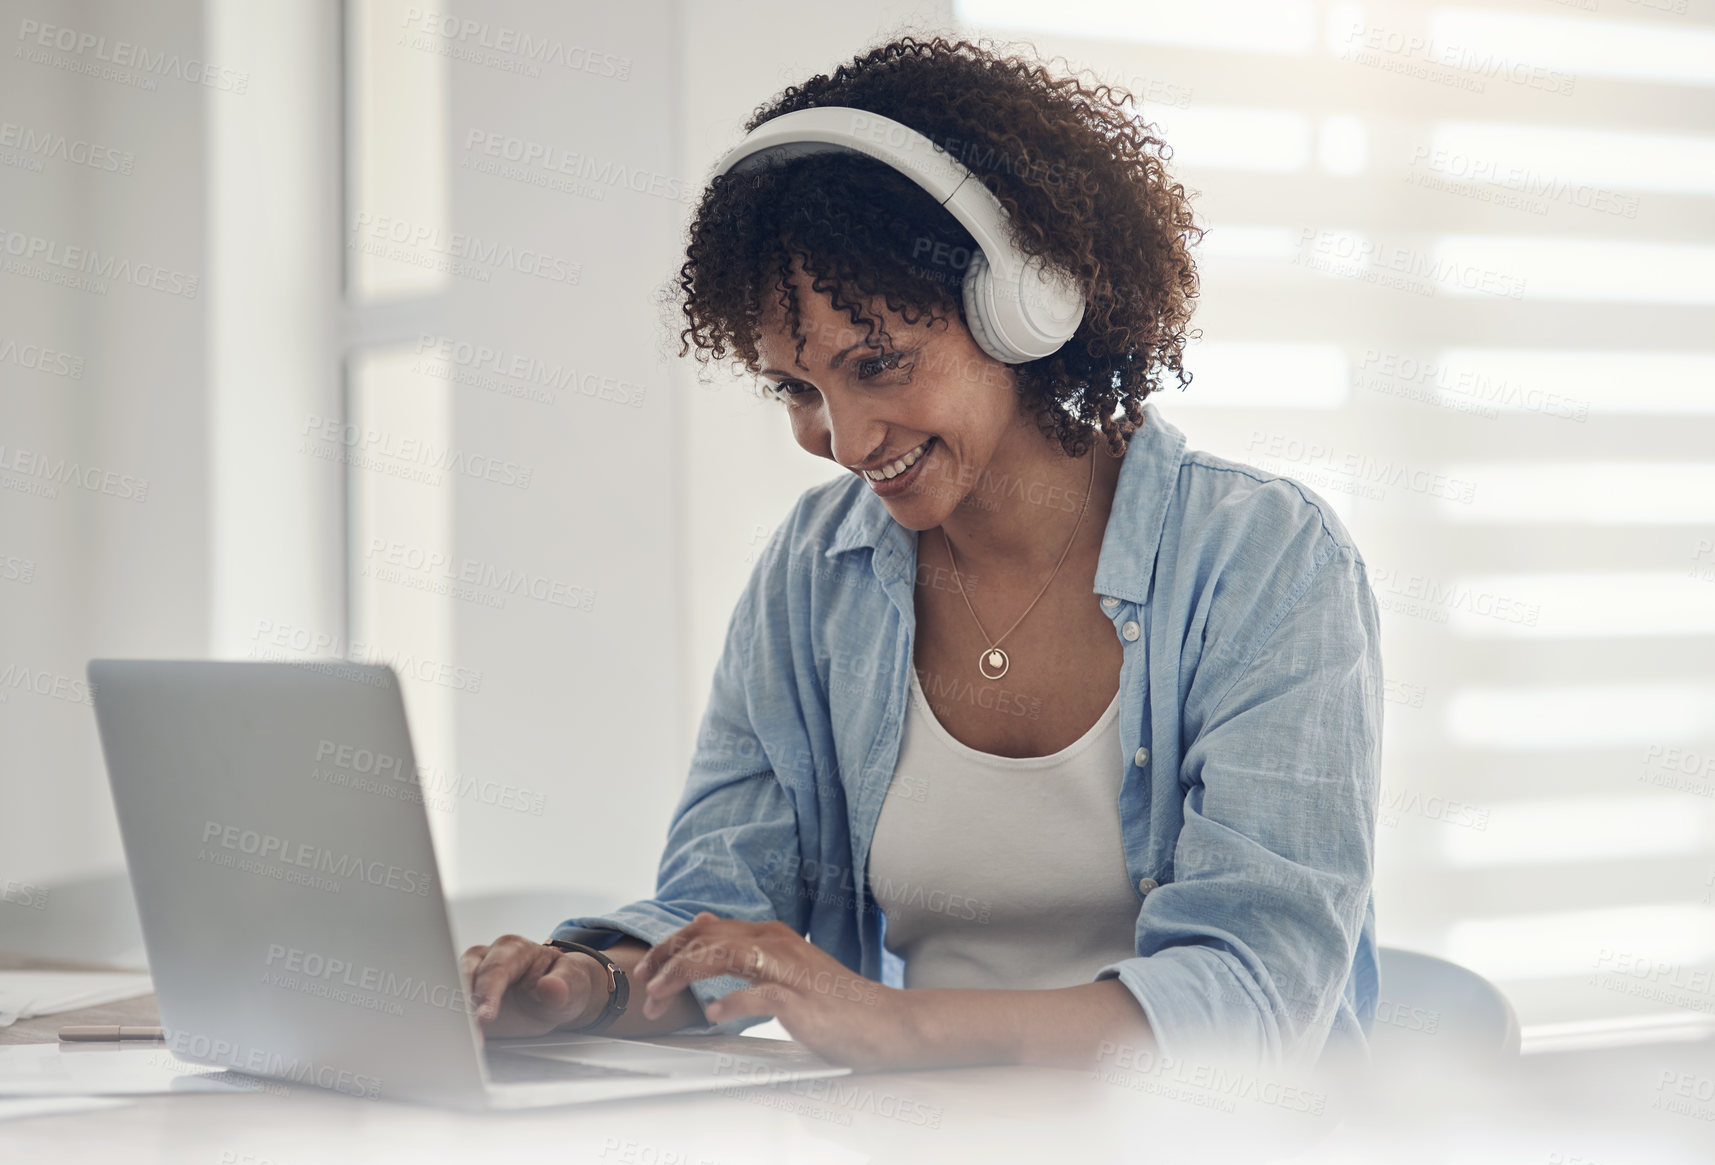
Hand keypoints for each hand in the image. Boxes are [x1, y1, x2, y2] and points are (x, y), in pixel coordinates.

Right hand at [460, 934, 602, 1038]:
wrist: (559, 996)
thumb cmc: (564, 983)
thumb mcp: (572, 984)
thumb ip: (562, 985)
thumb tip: (550, 986)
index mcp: (513, 949)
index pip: (495, 968)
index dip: (488, 992)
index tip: (485, 1017)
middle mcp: (487, 959)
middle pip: (464, 975)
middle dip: (463, 1004)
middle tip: (468, 1032)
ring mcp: (473, 978)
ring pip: (452, 991)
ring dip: (454, 1017)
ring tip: (461, 1042)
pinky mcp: (467, 1000)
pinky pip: (454, 1011)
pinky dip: (454, 1027)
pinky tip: (458, 1044)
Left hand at [634, 913, 916, 1069]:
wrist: (883, 1022)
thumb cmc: (832, 1001)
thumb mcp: (782, 965)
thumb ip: (744, 947)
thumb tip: (702, 923)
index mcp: (770, 934)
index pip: (707, 929)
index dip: (671, 945)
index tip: (647, 968)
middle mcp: (776, 943)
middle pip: (707, 939)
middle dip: (666, 960)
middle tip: (642, 984)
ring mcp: (789, 970)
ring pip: (723, 958)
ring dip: (683, 978)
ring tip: (659, 998)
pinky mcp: (801, 1000)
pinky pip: (757, 996)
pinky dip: (729, 1004)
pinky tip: (711, 1016)